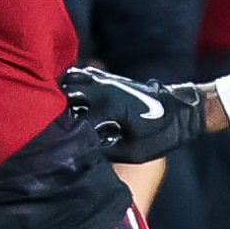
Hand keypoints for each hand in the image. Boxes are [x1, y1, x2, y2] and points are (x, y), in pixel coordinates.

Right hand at [60, 65, 207, 161]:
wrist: (181, 110)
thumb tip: (81, 152)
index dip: (63, 137)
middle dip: (54, 112)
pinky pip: (80, 75)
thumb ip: (104, 150)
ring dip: (59, 94)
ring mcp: (104, 80)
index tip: (54, 148)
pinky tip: (63, 96)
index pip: (73, 122)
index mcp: (108, 107)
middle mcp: (102, 89)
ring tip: (52, 112)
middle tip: (48, 129)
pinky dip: (69, 84)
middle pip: (65, 96)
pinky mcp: (108, 78)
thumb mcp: (134, 151)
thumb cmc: (161, 134)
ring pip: (69, 80)